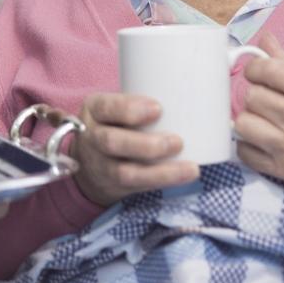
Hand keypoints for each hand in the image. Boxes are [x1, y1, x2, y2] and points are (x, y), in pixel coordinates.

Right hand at [72, 92, 199, 206]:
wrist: (90, 158)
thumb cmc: (117, 122)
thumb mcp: (116, 106)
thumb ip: (141, 103)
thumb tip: (193, 95)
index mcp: (94, 109)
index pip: (106, 107)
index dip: (129, 109)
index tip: (158, 109)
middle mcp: (92, 137)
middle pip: (111, 142)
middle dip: (146, 144)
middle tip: (178, 142)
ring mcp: (100, 164)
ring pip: (124, 172)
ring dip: (160, 172)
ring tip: (190, 168)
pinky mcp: (113, 185)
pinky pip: (136, 188)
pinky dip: (161, 184)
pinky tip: (182, 178)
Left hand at [235, 32, 283, 205]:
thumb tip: (264, 39)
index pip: (270, 70)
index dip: (256, 67)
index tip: (259, 72)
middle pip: (253, 96)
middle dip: (256, 94)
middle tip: (269, 99)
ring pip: (243, 123)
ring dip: (250, 118)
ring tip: (265, 119)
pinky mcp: (282, 171)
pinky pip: (243, 151)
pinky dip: (248, 144)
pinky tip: (264, 138)